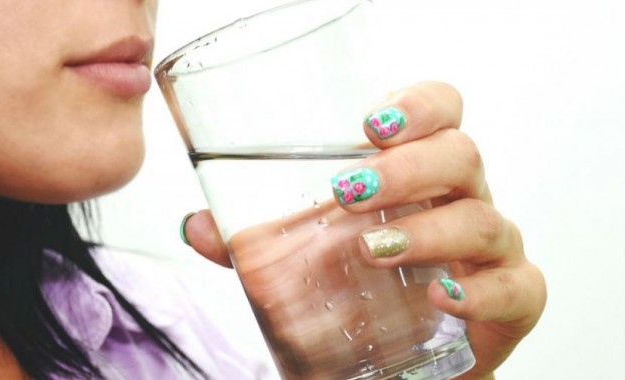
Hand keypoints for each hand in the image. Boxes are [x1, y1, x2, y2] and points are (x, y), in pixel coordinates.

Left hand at [183, 82, 545, 378]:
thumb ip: (254, 242)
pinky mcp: (511, 302)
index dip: (418, 105)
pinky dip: (479, 291)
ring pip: (484, 219)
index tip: (369, 122)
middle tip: (349, 191)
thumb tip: (195, 226)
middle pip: (461, 155)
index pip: (441, 112)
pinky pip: (517, 287)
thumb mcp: (306, 258)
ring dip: (426, 229)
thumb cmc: (363, 291)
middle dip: (407, 167)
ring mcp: (492, 251)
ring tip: (371, 247)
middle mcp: (462, 201)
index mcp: (422, 174)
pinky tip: (437, 294)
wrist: (397, 361)